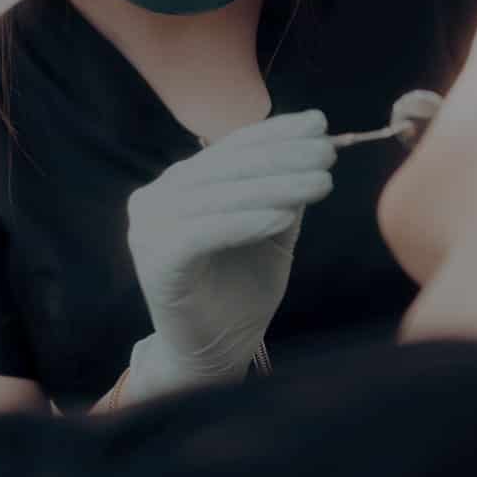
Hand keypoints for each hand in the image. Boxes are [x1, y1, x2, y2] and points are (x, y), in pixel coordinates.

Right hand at [122, 111, 334, 400]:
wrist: (212, 353)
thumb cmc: (239, 292)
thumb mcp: (269, 231)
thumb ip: (280, 193)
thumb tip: (309, 145)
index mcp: (178, 186)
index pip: (228, 149)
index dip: (274, 132)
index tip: (319, 123)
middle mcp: (155, 200)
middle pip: (225, 168)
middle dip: (282, 157)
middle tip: (328, 153)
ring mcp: (148, 229)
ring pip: (218, 196)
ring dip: (274, 187)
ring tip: (321, 183)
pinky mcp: (154, 260)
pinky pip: (202, 232)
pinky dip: (244, 221)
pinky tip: (282, 217)